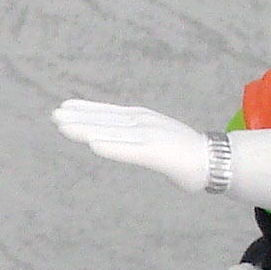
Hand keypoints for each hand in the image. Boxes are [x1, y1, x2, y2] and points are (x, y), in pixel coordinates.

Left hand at [52, 99, 208, 192]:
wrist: (217, 160)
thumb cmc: (187, 155)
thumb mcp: (157, 142)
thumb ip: (139, 142)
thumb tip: (124, 143)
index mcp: (143, 121)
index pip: (109, 114)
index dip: (86, 110)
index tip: (63, 108)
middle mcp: (144, 124)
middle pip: (105, 121)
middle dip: (79, 118)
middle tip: (53, 116)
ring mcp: (151, 137)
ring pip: (112, 132)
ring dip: (86, 129)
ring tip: (62, 126)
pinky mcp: (159, 153)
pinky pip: (131, 150)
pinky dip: (112, 147)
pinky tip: (94, 145)